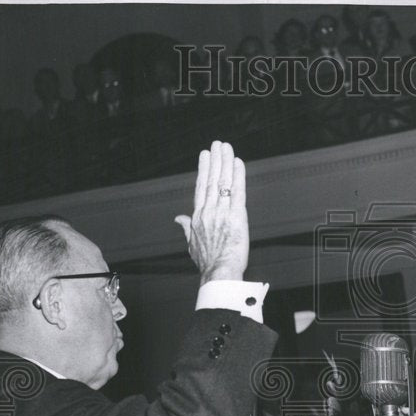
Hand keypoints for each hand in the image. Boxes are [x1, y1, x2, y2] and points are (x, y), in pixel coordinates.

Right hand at [174, 141, 248, 282]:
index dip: (204, 170)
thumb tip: (178, 218)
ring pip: (223, 182)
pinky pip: (237, 191)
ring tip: (226, 147)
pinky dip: (238, 176)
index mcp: (198, 217)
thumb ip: (186, 227)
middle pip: (212, 180)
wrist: (218, 272)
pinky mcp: (237, 216)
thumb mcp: (191, 244)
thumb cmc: (207, 262)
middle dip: (215, 160)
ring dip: (225, 162)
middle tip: (217, 144)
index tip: (205, 155)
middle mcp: (209, 211)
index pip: (201, 188)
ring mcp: (222, 212)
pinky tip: (238, 162)